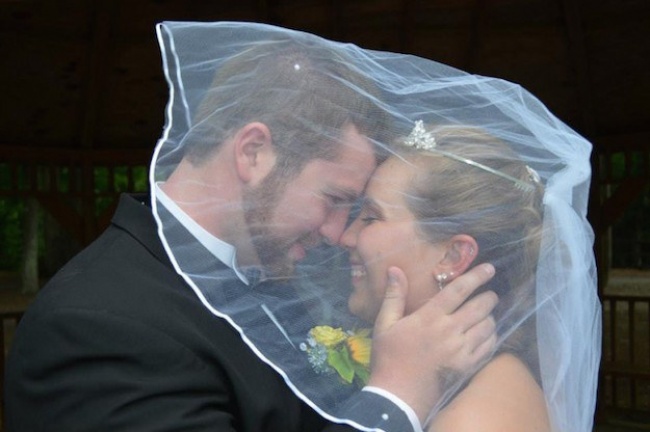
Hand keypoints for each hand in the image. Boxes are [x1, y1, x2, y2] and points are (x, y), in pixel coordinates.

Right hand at [367, 264, 497, 422]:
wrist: (398, 396)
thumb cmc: (389, 357)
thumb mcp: (384, 324)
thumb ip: (394, 296)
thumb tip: (395, 269)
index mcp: (429, 317)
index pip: (458, 291)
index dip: (476, 276)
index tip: (489, 268)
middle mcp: (449, 331)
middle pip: (479, 307)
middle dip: (489, 296)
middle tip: (490, 293)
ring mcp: (461, 350)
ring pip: (487, 326)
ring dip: (490, 316)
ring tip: (487, 313)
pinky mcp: (467, 366)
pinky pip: (489, 347)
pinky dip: (492, 337)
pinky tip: (487, 334)